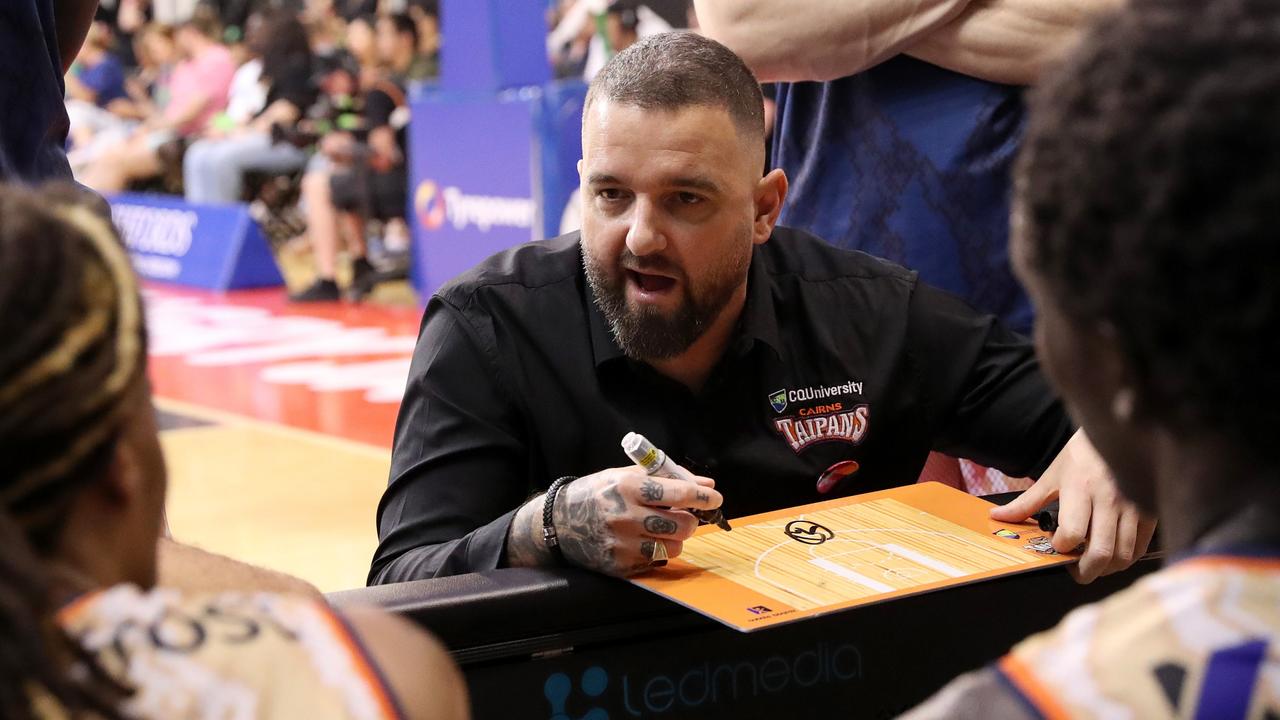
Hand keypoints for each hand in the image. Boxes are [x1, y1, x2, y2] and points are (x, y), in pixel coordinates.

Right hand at [506, 467, 722, 576]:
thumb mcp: (625, 475)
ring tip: (662, 530)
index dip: (701, 497)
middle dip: (690, 521)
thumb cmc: (597, 493)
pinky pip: (655, 561)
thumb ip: (667, 478)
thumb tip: (706, 486)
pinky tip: (645, 541)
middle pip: (681, 525)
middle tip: (684, 517)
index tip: (715, 498)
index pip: (677, 494)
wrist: (558, 522)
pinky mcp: (619, 564)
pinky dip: (657, 552)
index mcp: (628, 487)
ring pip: (673, 547)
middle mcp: (625, 516)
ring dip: (675, 539)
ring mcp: (622, 543)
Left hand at [989, 429, 1155, 582]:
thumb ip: (1027, 503)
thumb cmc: (1081, 455)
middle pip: (1101, 551)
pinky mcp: (1148, 511)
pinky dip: (1125, 559)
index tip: (1055, 546)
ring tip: (1092, 564)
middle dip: (1085, 572)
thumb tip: (998, 517)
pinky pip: (1140, 547)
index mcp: (1081, 489)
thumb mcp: (1051, 476)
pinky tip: (1112, 555)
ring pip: (1123, 554)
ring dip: (1106, 568)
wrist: (1117, 435)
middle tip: (1075, 572)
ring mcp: (1133, 506)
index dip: (1061, 547)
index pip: (1072, 533)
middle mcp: (1109, 500)